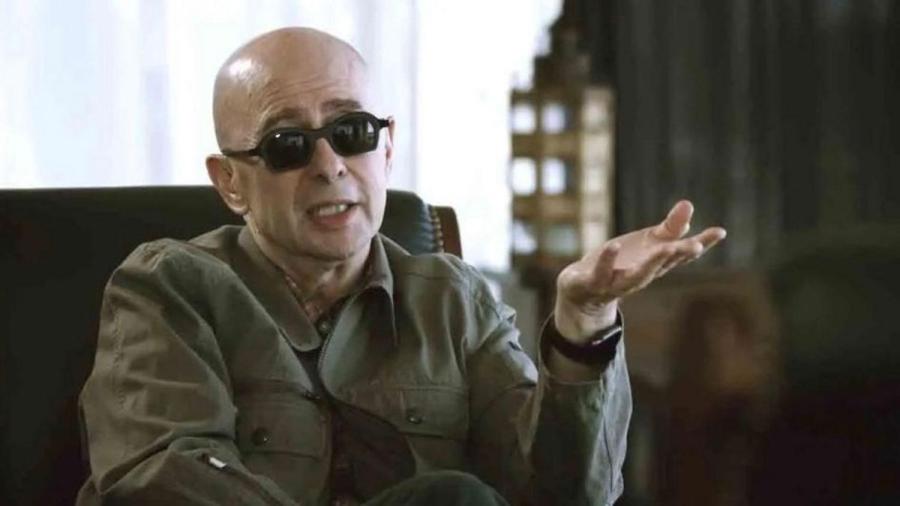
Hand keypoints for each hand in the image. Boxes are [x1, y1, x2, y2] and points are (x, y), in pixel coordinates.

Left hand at [554, 200, 725, 341]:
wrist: (583, 292)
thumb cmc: (621, 264)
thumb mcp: (645, 243)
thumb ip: (669, 228)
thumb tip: (689, 204)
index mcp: (655, 264)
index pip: (682, 254)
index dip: (702, 244)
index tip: (720, 231)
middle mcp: (641, 275)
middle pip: (663, 267)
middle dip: (679, 256)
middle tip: (696, 246)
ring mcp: (616, 282)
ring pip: (637, 277)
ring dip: (651, 264)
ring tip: (664, 248)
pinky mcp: (592, 283)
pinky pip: (601, 273)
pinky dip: (608, 261)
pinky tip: (614, 245)